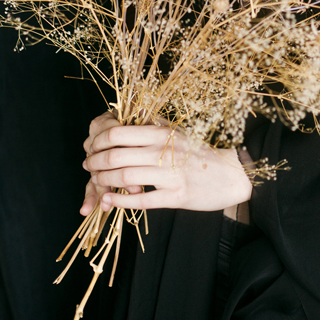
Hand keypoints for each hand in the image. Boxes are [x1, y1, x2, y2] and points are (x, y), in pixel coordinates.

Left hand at [81, 111, 251, 212]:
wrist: (231, 173)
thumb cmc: (200, 152)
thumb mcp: (177, 133)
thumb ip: (153, 126)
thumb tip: (126, 119)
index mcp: (162, 133)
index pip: (119, 132)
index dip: (98, 140)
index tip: (91, 146)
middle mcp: (165, 151)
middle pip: (116, 155)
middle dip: (95, 161)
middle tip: (88, 165)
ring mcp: (171, 174)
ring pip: (125, 177)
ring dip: (103, 181)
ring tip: (96, 181)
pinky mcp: (177, 196)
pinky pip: (142, 201)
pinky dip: (120, 201)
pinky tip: (109, 200)